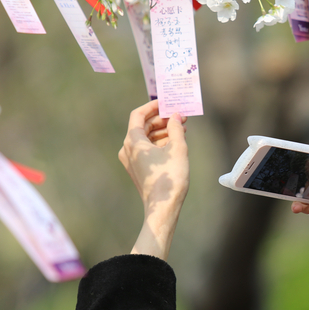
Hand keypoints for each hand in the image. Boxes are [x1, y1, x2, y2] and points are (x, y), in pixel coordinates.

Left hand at [118, 101, 188, 258]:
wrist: (163, 207)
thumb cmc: (170, 177)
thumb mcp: (177, 147)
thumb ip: (176, 127)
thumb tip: (175, 116)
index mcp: (133, 141)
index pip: (138, 115)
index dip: (152, 106)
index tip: (166, 102)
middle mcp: (128, 149)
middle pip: (143, 127)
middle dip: (161, 120)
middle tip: (179, 116)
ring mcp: (131, 161)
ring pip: (146, 139)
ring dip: (162, 132)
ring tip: (181, 129)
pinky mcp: (138, 170)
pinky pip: (147, 150)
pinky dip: (159, 143)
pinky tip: (175, 144)